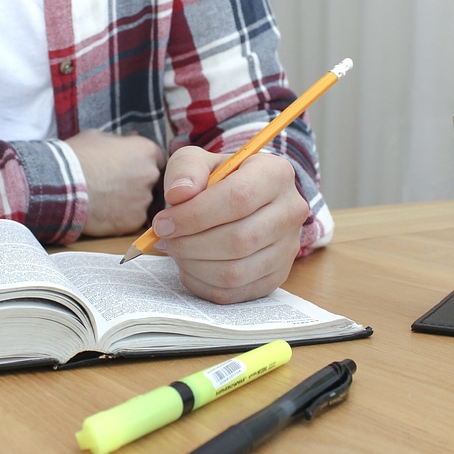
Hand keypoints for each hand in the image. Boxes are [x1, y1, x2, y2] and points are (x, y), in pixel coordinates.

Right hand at [66, 130, 165, 235]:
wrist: (61, 185)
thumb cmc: (77, 157)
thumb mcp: (99, 136)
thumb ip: (121, 141)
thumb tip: (131, 139)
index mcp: (146, 151)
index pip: (157, 158)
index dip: (142, 163)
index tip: (130, 168)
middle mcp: (151, 175)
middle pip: (151, 181)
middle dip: (137, 182)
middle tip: (114, 184)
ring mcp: (144, 200)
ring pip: (142, 202)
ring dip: (129, 201)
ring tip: (105, 198)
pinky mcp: (133, 221)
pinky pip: (132, 219)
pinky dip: (121, 217)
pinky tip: (104, 211)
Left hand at [151, 147, 308, 303]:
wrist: (240, 200)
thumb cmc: (216, 179)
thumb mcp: (197, 161)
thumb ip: (185, 170)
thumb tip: (179, 195)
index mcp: (275, 174)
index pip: (238, 198)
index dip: (195, 215)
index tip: (163, 222)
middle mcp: (290, 211)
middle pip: (239, 239)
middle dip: (190, 243)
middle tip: (165, 239)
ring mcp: (287, 249)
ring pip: (235, 272)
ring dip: (194, 265)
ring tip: (176, 249)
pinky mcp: (275, 278)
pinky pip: (233, 293)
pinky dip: (201, 283)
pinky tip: (189, 265)